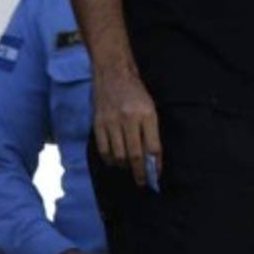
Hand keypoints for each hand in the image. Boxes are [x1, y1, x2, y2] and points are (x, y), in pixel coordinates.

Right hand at [93, 70, 161, 185]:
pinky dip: (109, 159)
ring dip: (124, 166)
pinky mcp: (98, 122)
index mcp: (146, 114)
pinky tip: (113, 161)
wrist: (112, 71)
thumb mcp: (150, 108)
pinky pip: (103, 148)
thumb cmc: (135, 90)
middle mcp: (129, 118)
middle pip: (135, 155)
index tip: (156, 177)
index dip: (155, 166)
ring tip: (127, 169)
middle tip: (142, 182)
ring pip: (118, 154)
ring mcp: (111, 121)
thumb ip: (151, 131)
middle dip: (139, 172)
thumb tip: (152, 158)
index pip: (153, 148)